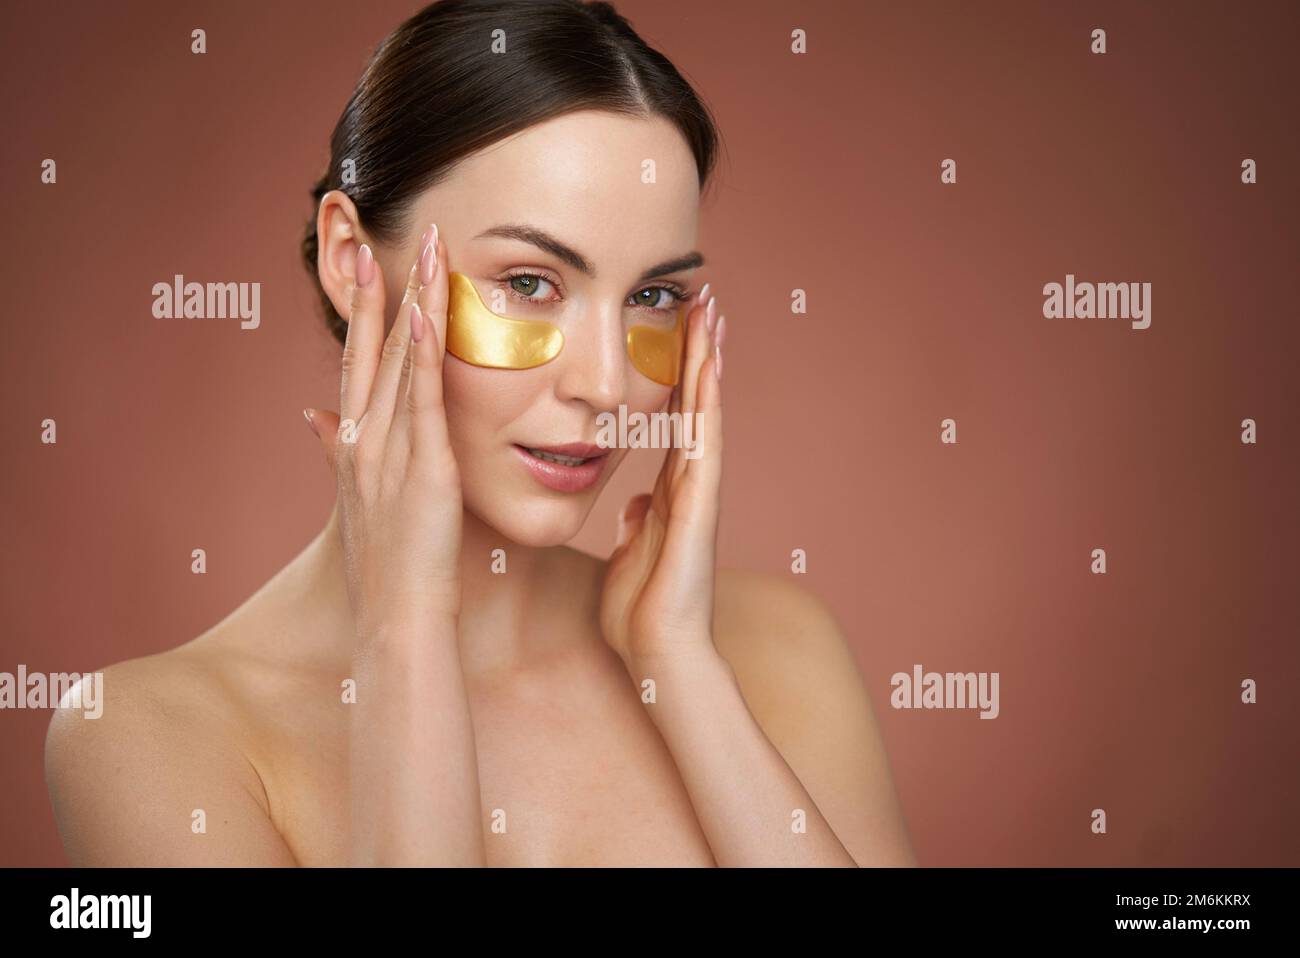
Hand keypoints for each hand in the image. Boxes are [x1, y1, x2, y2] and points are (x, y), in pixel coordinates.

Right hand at [304, 225, 462, 634]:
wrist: (397, 618)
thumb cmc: (387, 566)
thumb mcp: (355, 500)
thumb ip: (332, 451)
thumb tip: (309, 416)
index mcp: (353, 443)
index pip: (355, 361)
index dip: (357, 308)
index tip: (359, 258)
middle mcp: (363, 438)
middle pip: (370, 348)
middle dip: (374, 287)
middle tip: (377, 229)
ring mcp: (389, 450)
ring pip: (400, 361)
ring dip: (411, 301)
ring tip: (423, 247)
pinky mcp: (423, 467)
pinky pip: (423, 399)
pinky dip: (424, 354)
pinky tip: (426, 312)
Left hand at [600, 291, 725, 668]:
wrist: (658, 655)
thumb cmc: (641, 614)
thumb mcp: (630, 556)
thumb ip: (636, 525)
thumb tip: (634, 503)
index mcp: (669, 494)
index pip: (674, 420)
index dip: (677, 376)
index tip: (677, 331)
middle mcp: (689, 484)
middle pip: (696, 403)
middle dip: (698, 352)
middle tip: (704, 299)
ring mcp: (700, 491)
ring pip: (705, 411)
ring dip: (708, 360)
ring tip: (712, 310)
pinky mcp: (701, 504)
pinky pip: (704, 440)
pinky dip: (707, 400)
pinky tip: (709, 362)